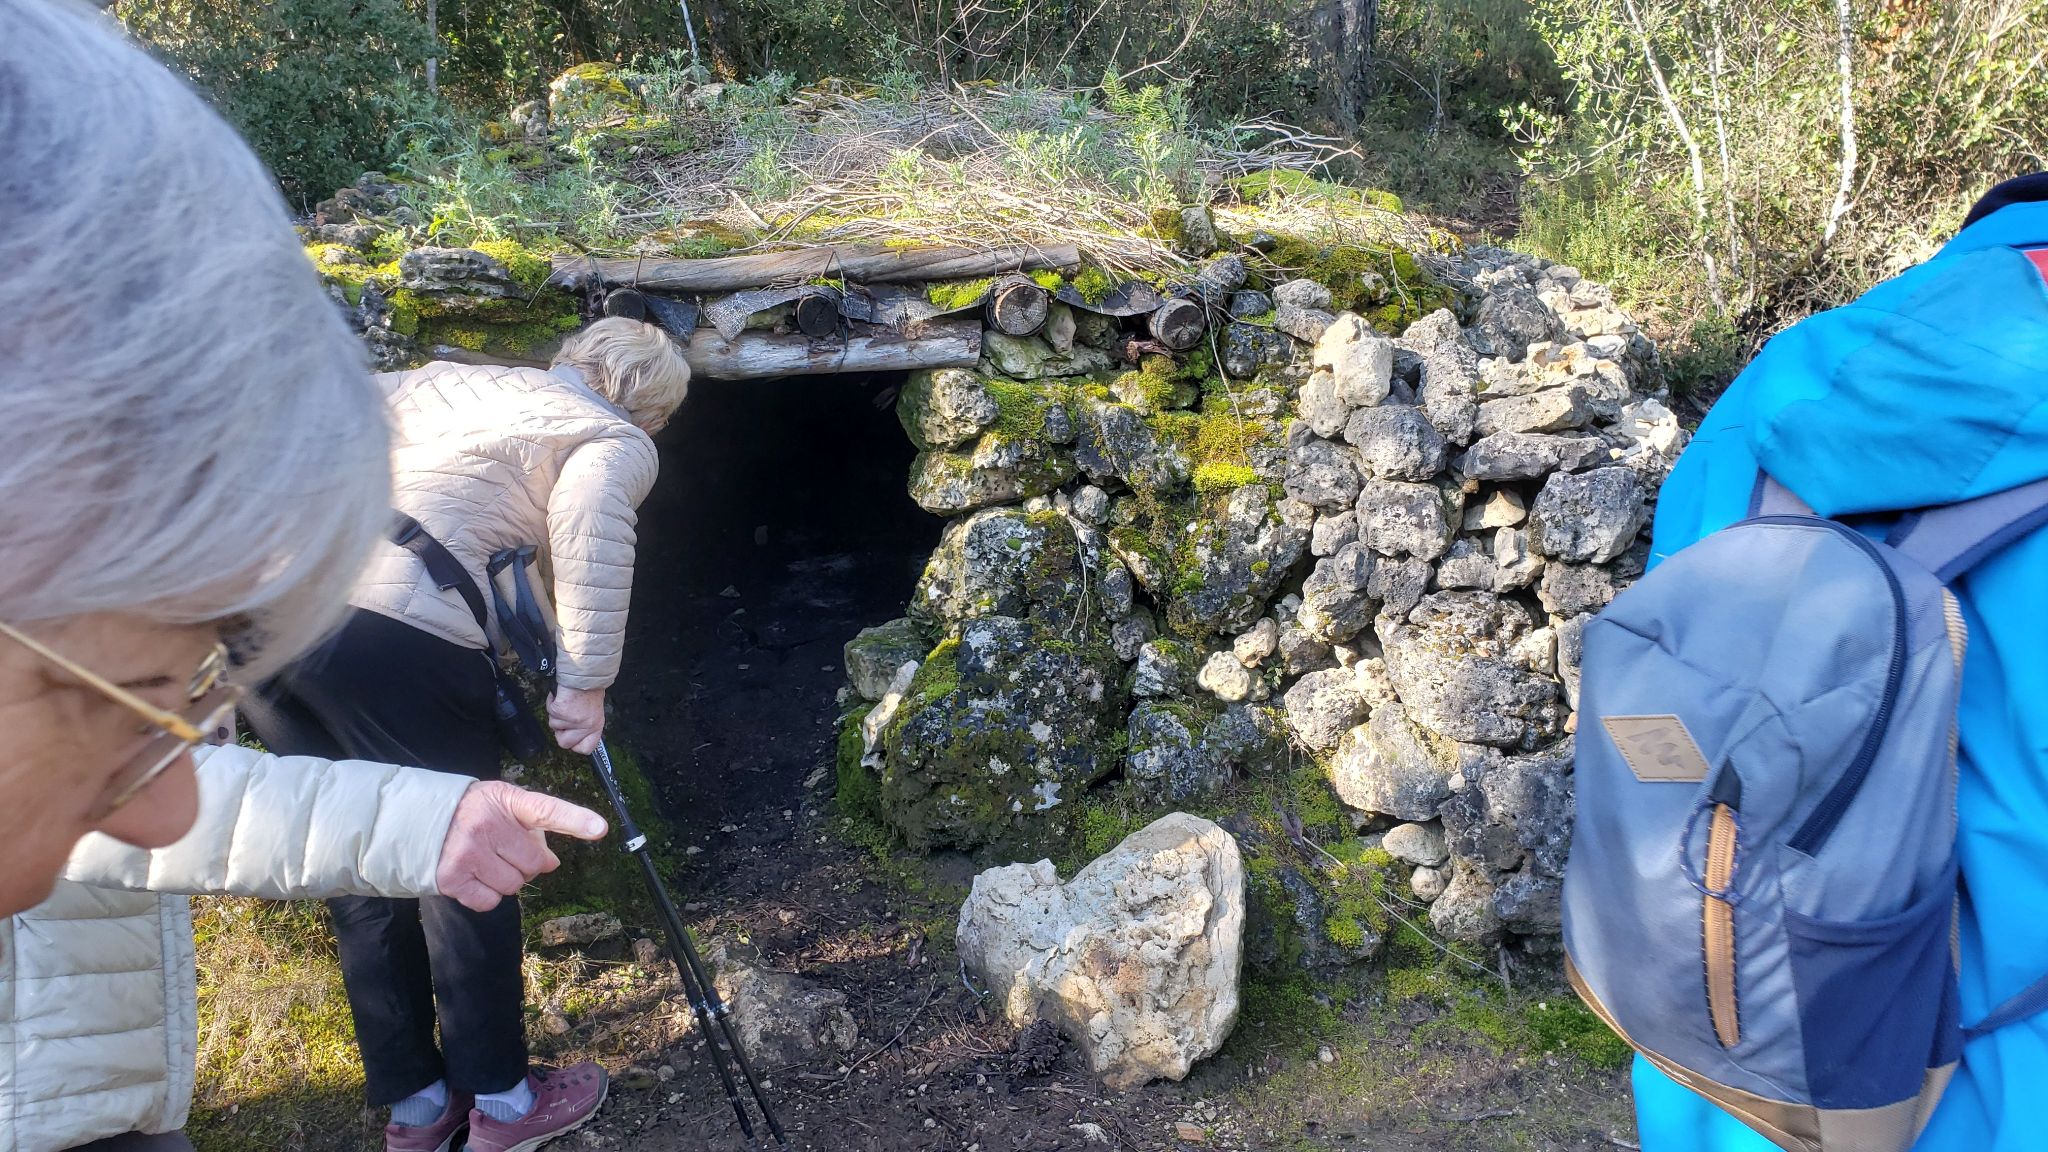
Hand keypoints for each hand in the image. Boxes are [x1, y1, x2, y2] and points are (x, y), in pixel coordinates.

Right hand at [436, 781, 607, 910]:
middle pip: (536, 864)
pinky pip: (490, 901)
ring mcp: (468, 853)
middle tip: (507, 851)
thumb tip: (550, 863)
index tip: (600, 828)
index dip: (575, 820)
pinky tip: (474, 876)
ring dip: (507, 879)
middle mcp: (487, 825)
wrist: (417, 820)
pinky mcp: (453, 878)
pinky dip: (487, 895)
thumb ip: (530, 824)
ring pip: (514, 885)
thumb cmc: (471, 812)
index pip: (546, 810)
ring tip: (487, 861)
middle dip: (527, 863)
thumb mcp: (501, 802)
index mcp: (506, 801)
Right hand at [549, 686, 605, 753]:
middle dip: (560, 731)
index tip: (572, 737)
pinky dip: (552, 703)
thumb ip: (586, 726)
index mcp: (596, 726)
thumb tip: (576, 736)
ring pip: (554, 725)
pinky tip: (560, 696)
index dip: (575, 745)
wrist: (584, 674)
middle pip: (564, 743)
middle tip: (565, 718)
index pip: (585, 749)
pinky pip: (550, 712)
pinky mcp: (560, 711)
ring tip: (566, 702)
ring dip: (556, 714)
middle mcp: (586, 726)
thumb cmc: (589, 690)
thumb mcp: (594, 712)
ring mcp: (573, 720)